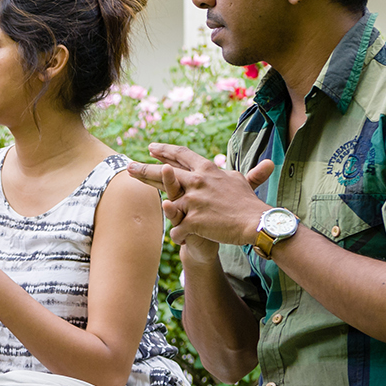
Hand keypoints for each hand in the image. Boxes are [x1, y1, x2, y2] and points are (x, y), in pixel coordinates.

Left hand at [127, 146, 273, 248]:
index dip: (165, 151)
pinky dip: (179, 234)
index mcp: (207, 170)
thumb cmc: (249, 203)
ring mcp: (193, 202)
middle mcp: (197, 182)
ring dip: (164, 208)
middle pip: (164, 174)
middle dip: (145, 171)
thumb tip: (234, 166)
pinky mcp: (193, 222)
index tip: (151, 148)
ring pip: (167, 203)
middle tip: (129, 167)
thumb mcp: (239, 181)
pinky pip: (177, 229)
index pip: (182, 156)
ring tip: (161, 212)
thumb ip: (230, 173)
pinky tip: (180, 237)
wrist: (256, 223)